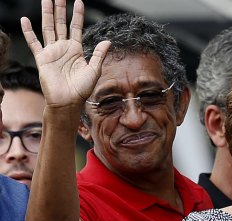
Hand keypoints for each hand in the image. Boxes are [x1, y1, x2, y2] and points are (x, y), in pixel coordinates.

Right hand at [20, 0, 109, 117]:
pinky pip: (34, 42)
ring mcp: (52, 52)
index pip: (76, 27)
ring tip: (46, 0)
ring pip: (48, 28)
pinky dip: (29, 31)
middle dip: (60, 9)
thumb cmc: (82, 89)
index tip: (78, 1)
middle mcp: (63, 48)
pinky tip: (26, 20)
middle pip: (61, 24)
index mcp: (76, 50)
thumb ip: (98, 54)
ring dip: (47, 14)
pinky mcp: (42, 59)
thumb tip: (108, 41)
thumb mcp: (94, 70)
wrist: (68, 102)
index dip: (77, 15)